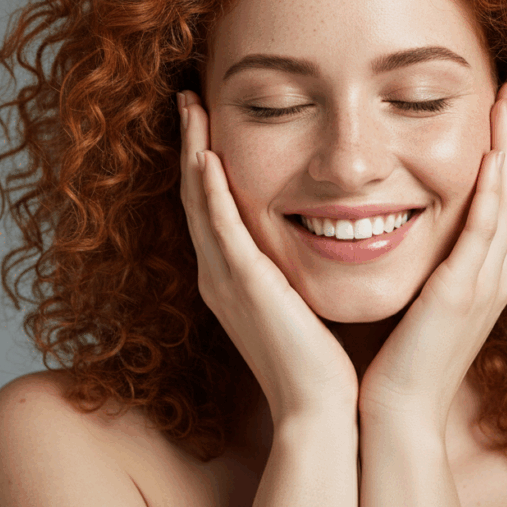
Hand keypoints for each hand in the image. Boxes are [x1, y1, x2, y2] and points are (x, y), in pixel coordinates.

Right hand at [177, 91, 358, 423]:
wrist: (319, 407)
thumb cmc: (318, 361)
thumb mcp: (300, 303)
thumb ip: (293, 270)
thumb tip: (318, 237)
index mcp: (232, 277)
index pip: (211, 207)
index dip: (203, 163)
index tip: (207, 122)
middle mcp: (218, 273)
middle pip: (195, 195)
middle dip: (190, 144)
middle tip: (188, 99)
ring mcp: (225, 278)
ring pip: (199, 200)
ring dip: (193, 151)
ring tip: (190, 107)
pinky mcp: (242, 284)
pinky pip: (219, 226)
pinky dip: (209, 188)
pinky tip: (206, 154)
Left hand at [357, 81, 506, 431]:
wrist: (395, 414)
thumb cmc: (396, 362)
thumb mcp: (416, 303)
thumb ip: (420, 266)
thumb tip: (394, 229)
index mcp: (480, 275)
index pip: (499, 200)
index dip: (501, 152)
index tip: (495, 110)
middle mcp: (493, 274)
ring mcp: (485, 282)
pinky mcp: (465, 292)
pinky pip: (486, 228)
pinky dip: (493, 188)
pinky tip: (493, 153)